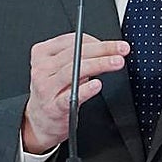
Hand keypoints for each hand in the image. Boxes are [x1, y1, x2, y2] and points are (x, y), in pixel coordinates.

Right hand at [21, 33, 128, 153]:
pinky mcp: (53, 107)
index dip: (95, 40)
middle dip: (102, 49)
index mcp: (41, 53)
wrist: (39, 121)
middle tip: (122, 49)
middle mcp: (42, 68)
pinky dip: (85, 90)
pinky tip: (97, 85)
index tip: (114, 44)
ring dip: (99, 64)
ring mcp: (46, 88)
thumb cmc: (52, 91)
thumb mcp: (57, 68)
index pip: (71, 40)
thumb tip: (103, 47)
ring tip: (116, 62)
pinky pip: (70, 96)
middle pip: (75, 53)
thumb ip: (74, 56)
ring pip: (74, 70)